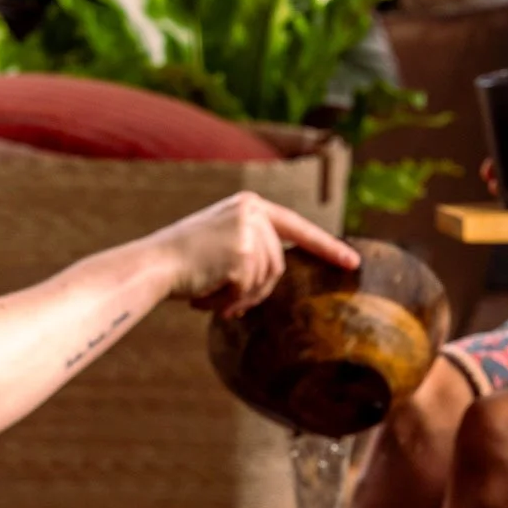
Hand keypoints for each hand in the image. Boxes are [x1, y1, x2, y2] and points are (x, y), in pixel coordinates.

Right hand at [151, 192, 357, 313]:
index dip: (326, 247)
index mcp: (251, 205)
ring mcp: (249, 231)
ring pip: (267, 281)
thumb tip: (277, 280)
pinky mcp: (242, 254)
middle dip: (255, 290)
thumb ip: (254, 252)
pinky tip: (207, 297)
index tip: (352, 262)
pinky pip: (250, 292)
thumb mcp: (223, 245)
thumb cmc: (185, 262)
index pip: (297, 228)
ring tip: (211, 295)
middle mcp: (253, 211)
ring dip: (241, 298)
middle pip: (279, 266)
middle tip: (224, 299)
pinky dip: (229, 302)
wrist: (154, 265)